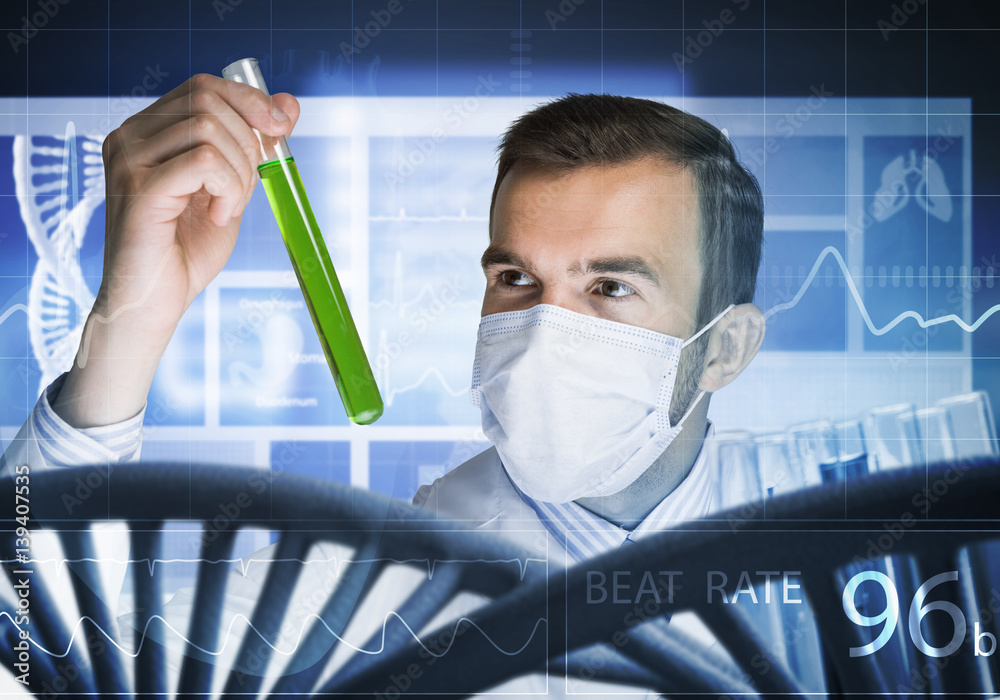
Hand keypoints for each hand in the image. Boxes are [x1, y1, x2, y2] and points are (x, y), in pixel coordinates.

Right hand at [53, 74, 299, 427]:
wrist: (156, 302)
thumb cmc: (186, 250)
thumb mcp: (233, 189)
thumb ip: (254, 146)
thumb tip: (289, 104)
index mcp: (149, 131)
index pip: (204, 87)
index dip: (250, 101)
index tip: (281, 130)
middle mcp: (130, 136)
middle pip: (208, 100)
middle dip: (247, 143)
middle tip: (243, 191)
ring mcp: (128, 159)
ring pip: (208, 130)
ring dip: (238, 172)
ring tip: (226, 208)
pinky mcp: (138, 187)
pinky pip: (202, 161)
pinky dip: (226, 188)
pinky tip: (216, 216)